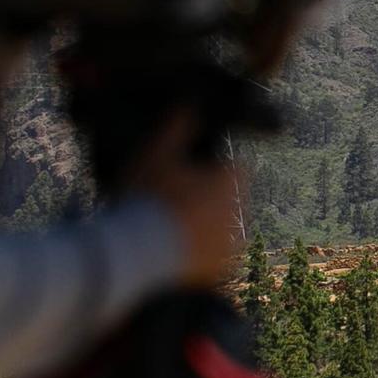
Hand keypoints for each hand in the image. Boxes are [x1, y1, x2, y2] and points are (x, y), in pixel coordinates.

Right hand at [134, 112, 244, 288]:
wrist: (138, 255)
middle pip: (228, 201)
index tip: (189, 176)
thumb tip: (189, 103)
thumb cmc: (148, 199)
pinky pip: (211, 262)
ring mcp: (230, 246)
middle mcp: (238, 214)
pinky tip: (172, 257)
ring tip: (167, 233)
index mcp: (231, 182)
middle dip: (208, 201)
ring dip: (204, 231)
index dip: (213, 170)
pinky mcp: (219, 274)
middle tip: (172, 204)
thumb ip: (177, 126)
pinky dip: (198, 259)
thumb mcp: (155, 153)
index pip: (235, 169)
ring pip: (221, 232)